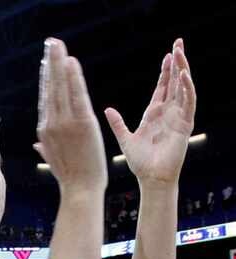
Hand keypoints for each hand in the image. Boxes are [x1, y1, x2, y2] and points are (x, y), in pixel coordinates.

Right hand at [35, 38, 106, 195]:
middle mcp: (51, 124)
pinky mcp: (81, 123)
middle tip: (51, 43)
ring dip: (59, 64)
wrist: (79, 190)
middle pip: (49, 88)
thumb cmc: (70, 177)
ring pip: (60, 88)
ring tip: (58, 46)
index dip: (45, 78)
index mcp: (45, 131)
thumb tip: (37, 143)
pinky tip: (70, 62)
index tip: (46, 62)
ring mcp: (65, 123)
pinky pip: (76, 96)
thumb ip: (45, 148)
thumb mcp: (54, 160)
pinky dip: (73, 78)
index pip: (45, 98)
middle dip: (50, 63)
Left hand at [104, 39, 195, 187]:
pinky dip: (187, 88)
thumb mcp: (125, 138)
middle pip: (175, 82)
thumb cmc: (140, 162)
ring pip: (183, 88)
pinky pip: (188, 103)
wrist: (151, 179)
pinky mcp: (184, 125)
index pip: (162, 87)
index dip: (165, 71)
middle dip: (177, 62)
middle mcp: (168, 112)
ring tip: (180, 52)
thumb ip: (118, 123)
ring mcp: (178, 117)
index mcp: (154, 114)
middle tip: (179, 42)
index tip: (167, 54)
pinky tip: (184, 75)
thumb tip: (106, 108)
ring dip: (183, 69)